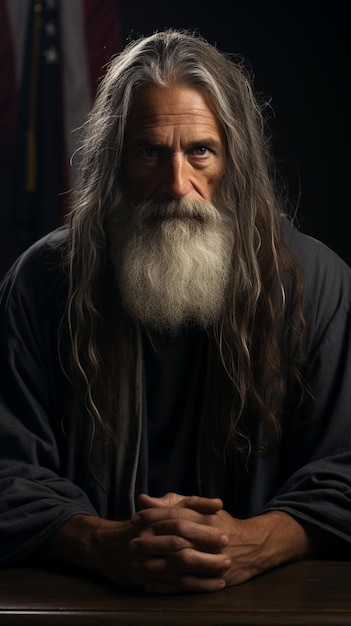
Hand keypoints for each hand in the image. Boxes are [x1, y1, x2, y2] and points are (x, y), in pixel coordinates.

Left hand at [131, 492, 312, 592]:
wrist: (254, 546)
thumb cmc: (219, 523)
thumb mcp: (198, 508)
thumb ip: (171, 503)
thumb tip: (143, 499)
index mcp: (206, 517)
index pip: (175, 515)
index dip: (153, 517)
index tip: (134, 520)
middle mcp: (210, 538)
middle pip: (176, 540)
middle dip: (151, 543)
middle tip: (132, 544)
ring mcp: (213, 559)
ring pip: (180, 565)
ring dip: (155, 566)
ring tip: (136, 565)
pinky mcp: (214, 579)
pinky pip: (187, 585)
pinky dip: (166, 587)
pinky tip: (149, 585)